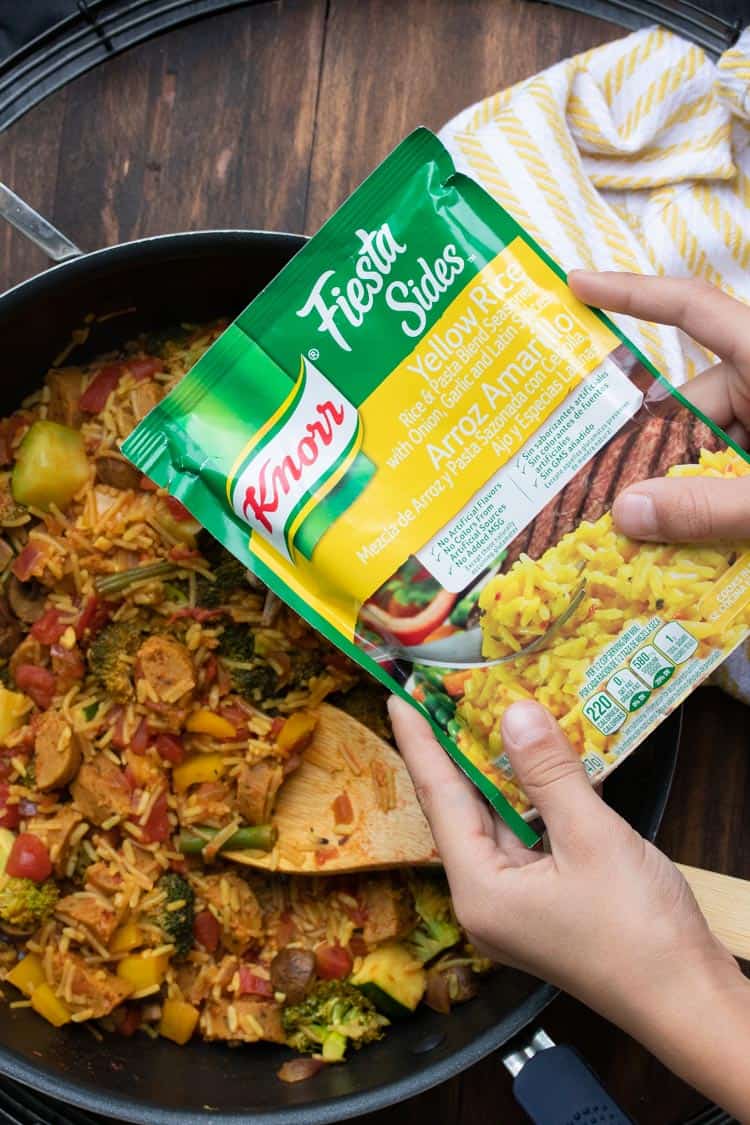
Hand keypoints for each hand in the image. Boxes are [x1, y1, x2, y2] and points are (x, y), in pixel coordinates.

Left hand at [389, 695, 749, 1118]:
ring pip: (497, 821)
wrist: (688, 1001)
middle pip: (462, 810)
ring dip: (499, 771)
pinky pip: (526, 837)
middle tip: (441, 695)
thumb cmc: (639, 930)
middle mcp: (485, 899)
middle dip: (455, 750)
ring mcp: (515, 904)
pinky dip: (531, 799)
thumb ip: (549, 773)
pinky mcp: (544, 904)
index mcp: (479, 889)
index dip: (419, 743)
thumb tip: (514, 713)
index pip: (439, 798)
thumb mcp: (592, 838)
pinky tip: (538, 761)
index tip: (397, 697)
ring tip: (486, 712)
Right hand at [568, 271, 749, 541]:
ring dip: (679, 495)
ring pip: (703, 450)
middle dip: (649, 459)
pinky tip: (686, 549)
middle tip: (603, 509)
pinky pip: (727, 475)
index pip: (693, 309)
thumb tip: (625, 513)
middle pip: (686, 408)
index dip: (633, 293)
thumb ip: (710, 506)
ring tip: (643, 546)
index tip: (575, 287)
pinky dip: (706, 507)